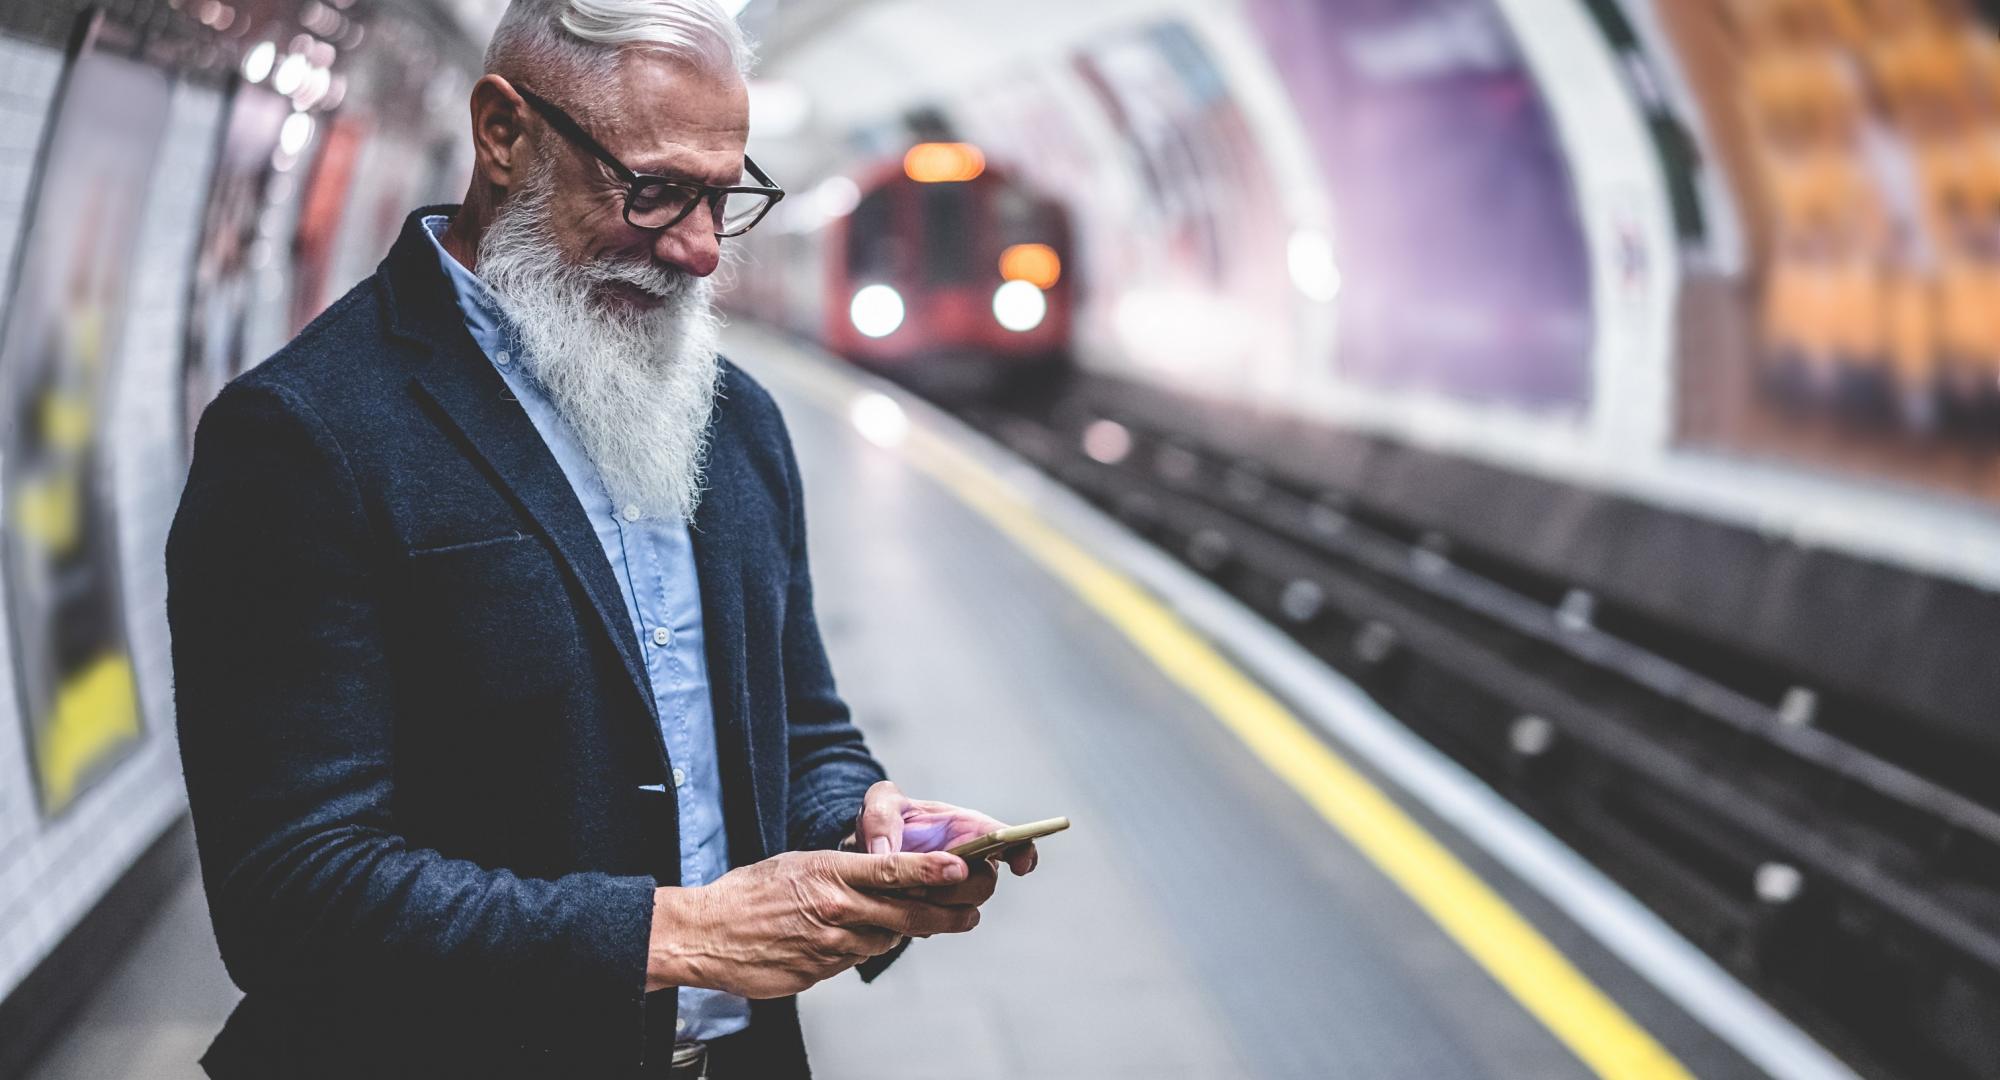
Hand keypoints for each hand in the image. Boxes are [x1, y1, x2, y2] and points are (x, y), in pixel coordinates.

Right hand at [647, 849, 975, 998]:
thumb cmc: (750, 892)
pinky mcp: (820, 973)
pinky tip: (849, 939)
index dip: (931, 870)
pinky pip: (854, 960)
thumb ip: (843, 870)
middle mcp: (836, 910)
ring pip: (884, 941)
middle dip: (947, 915)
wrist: (706, 934)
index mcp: (830, 873)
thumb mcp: (799, 863)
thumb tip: (882, 874)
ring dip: (898, 933)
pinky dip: (860, 949)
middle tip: (971, 913)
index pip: (892, 870)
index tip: (962, 869)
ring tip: (908, 922)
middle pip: (907, 916)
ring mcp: (829, 946)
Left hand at [848, 781, 1038, 905]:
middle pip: (986, 884)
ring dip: (938, 907)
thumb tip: (885, 853)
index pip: (1008, 839)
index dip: (1023, 851)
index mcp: (965, 828)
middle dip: (960, 887)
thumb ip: (882, 819)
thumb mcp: (879, 805)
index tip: (1020, 866)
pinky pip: (938, 926)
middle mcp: (967, 862)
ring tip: (905, 892)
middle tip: (924, 882)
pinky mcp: (935, 914)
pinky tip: (898, 908)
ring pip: (964, 910)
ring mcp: (953, 892)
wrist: (864, 852)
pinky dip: (921, 921)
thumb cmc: (883, 821)